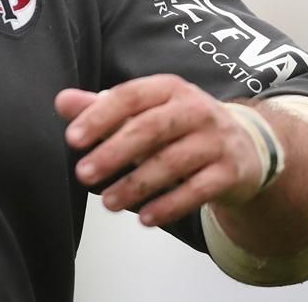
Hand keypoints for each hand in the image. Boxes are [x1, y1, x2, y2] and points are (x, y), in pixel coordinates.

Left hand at [55, 74, 265, 226]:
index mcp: (168, 88)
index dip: (99, 116)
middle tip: (83, 174)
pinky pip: (198, 190)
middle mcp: (194, 108)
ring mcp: (215, 140)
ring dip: (136, 185)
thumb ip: (103, 107)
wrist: (246, 145)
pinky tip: (146, 219)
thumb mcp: (146, 110)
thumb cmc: (181, 126)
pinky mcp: (230, 171)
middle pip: (150, 129)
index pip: (129, 96)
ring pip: (172, 162)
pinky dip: (170, 205)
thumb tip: (61, 102)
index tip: (72, 138)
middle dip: (113, 152)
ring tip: (108, 203)